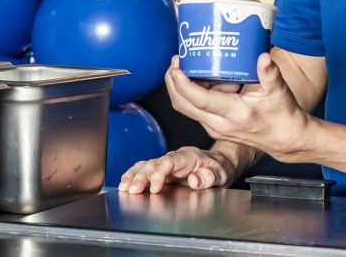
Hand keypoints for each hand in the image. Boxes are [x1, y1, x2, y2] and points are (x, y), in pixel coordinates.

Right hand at [118, 146, 236, 193]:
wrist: (221, 163)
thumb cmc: (220, 168)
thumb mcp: (220, 173)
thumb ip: (208, 177)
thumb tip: (194, 179)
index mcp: (187, 157)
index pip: (169, 162)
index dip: (160, 174)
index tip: (155, 188)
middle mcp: (174, 158)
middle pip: (154, 163)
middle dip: (142, 176)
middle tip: (132, 189)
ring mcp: (167, 164)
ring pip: (146, 165)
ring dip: (134, 175)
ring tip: (124, 187)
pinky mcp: (163, 171)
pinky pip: (145, 170)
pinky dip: (134, 175)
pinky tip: (125, 183)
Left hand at [165, 53, 309, 161]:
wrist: (285, 139)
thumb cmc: (282, 115)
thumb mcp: (279, 92)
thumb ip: (270, 73)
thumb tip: (263, 56)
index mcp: (234, 114)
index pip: (200, 100)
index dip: (183, 84)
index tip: (176, 67)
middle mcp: (220, 124)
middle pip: (183, 106)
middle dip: (172, 83)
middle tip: (175, 62)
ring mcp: (215, 128)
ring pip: (186, 109)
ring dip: (181, 88)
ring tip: (189, 65)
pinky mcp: (215, 127)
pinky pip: (195, 110)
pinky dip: (192, 94)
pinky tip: (206, 78)